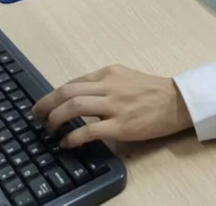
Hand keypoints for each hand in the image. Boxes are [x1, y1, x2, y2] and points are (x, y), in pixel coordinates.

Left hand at [32, 65, 192, 147]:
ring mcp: (115, 105)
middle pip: (68, 91)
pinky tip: (66, 143)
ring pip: (75, 106)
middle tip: (37, 116)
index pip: (73, 82)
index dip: (54, 94)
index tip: (44, 105)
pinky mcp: (122, 125)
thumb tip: (78, 96)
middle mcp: (109, 85)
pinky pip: (90, 129)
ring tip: (49, 129)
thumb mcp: (125, 77)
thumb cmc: (152, 91)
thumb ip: (104, 83)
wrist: (178, 102)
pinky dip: (73, 136)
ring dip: (56, 118)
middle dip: (47, 104)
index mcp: (109, 72)